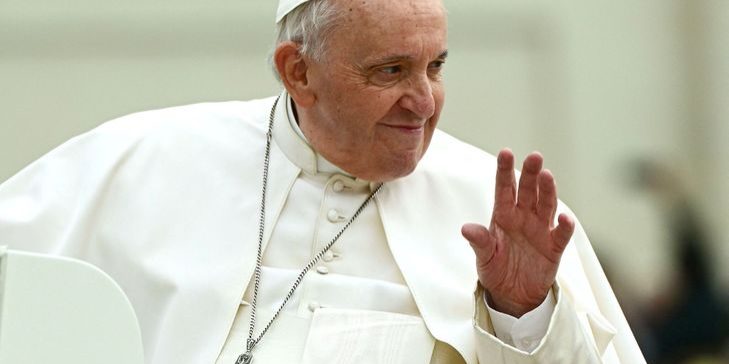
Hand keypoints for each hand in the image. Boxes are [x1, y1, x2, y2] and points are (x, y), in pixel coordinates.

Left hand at [462, 149, 574, 316]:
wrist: (512, 296)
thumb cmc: (495, 270)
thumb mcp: (484, 257)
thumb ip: (479, 241)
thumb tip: (466, 228)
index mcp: (503, 215)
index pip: (504, 188)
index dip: (505, 170)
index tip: (506, 152)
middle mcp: (523, 217)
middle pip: (528, 191)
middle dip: (531, 174)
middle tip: (534, 157)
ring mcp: (540, 230)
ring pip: (546, 205)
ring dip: (548, 190)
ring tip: (547, 175)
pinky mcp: (554, 247)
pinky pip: (561, 234)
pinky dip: (564, 225)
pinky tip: (564, 217)